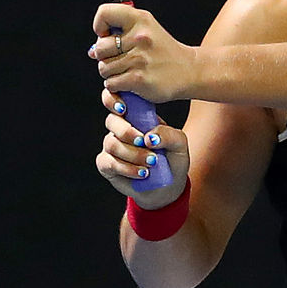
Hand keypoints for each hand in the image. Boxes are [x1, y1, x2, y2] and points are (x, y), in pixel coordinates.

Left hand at [89, 4, 198, 102]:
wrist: (188, 70)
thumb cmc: (163, 51)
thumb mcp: (147, 28)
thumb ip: (120, 31)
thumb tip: (93, 49)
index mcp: (140, 19)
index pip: (104, 13)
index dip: (100, 26)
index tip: (107, 35)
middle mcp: (139, 37)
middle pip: (99, 48)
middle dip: (105, 56)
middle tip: (120, 58)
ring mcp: (139, 59)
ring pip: (104, 68)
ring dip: (112, 73)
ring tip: (128, 69)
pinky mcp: (139, 79)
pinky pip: (111, 83)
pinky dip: (117, 85)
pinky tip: (131, 81)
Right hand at [94, 88, 191, 208]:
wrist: (167, 186)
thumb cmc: (172, 159)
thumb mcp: (179, 145)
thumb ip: (169, 135)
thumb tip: (150, 136)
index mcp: (137, 116)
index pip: (120, 101)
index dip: (115, 101)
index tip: (124, 109)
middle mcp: (121, 128)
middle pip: (112, 121)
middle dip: (126, 131)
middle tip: (143, 141)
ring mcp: (112, 146)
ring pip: (112, 143)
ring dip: (132, 153)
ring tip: (151, 162)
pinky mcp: (107, 165)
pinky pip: (108, 162)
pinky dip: (126, 168)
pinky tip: (142, 173)